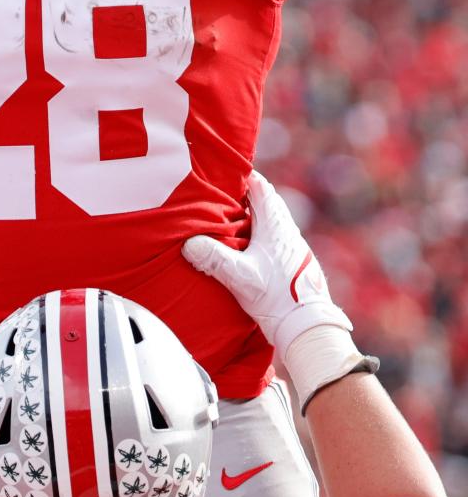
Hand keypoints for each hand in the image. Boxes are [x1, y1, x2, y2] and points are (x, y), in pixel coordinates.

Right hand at [183, 170, 351, 359]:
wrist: (307, 325)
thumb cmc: (276, 298)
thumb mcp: (240, 277)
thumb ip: (214, 258)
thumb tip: (189, 243)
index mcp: (275, 224)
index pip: (260, 186)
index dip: (242, 175)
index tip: (222, 171)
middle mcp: (286, 229)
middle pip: (264, 200)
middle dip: (243, 194)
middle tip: (219, 194)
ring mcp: (291, 244)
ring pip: (269, 218)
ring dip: (250, 214)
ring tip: (226, 219)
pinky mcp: (292, 259)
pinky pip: (272, 235)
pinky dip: (257, 232)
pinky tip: (244, 246)